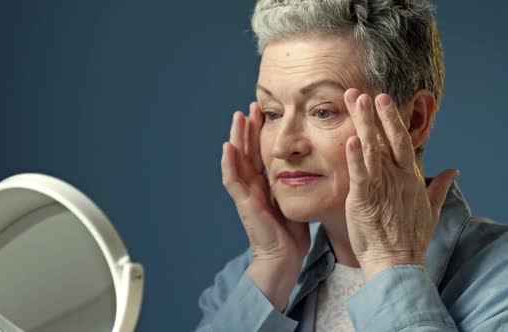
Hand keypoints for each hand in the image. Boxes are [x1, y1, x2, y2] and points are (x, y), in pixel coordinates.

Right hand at [221, 102, 309, 309]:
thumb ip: (297, 182)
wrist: (284, 257)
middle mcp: (253, 185)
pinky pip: (233, 180)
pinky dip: (229, 163)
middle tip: (251, 106)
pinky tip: (228, 146)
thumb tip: (312, 165)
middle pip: (247, 151)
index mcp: (265, 183)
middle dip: (248, 128)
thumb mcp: (295, 200)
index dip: (261, 133)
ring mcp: (246, 193)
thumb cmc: (292, 233)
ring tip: (238, 116)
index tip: (266, 112)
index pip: (261, 152)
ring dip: (236, 138)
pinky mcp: (244, 203)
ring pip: (237, 160)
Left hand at [343, 89, 458, 279]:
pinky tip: (350, 140)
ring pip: (372, 149)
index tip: (381, 99)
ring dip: (363, 124)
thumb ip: (440, 186)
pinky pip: (360, 175)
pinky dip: (355, 157)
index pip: (401, 141)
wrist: (397, 262)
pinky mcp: (364, 200)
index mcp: (409, 177)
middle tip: (366, 91)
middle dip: (377, 113)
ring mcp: (381, 187)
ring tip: (355, 101)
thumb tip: (453, 169)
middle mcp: (397, 177)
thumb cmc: (409, 237)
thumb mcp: (430, 208)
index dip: (391, 119)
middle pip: (387, 138)